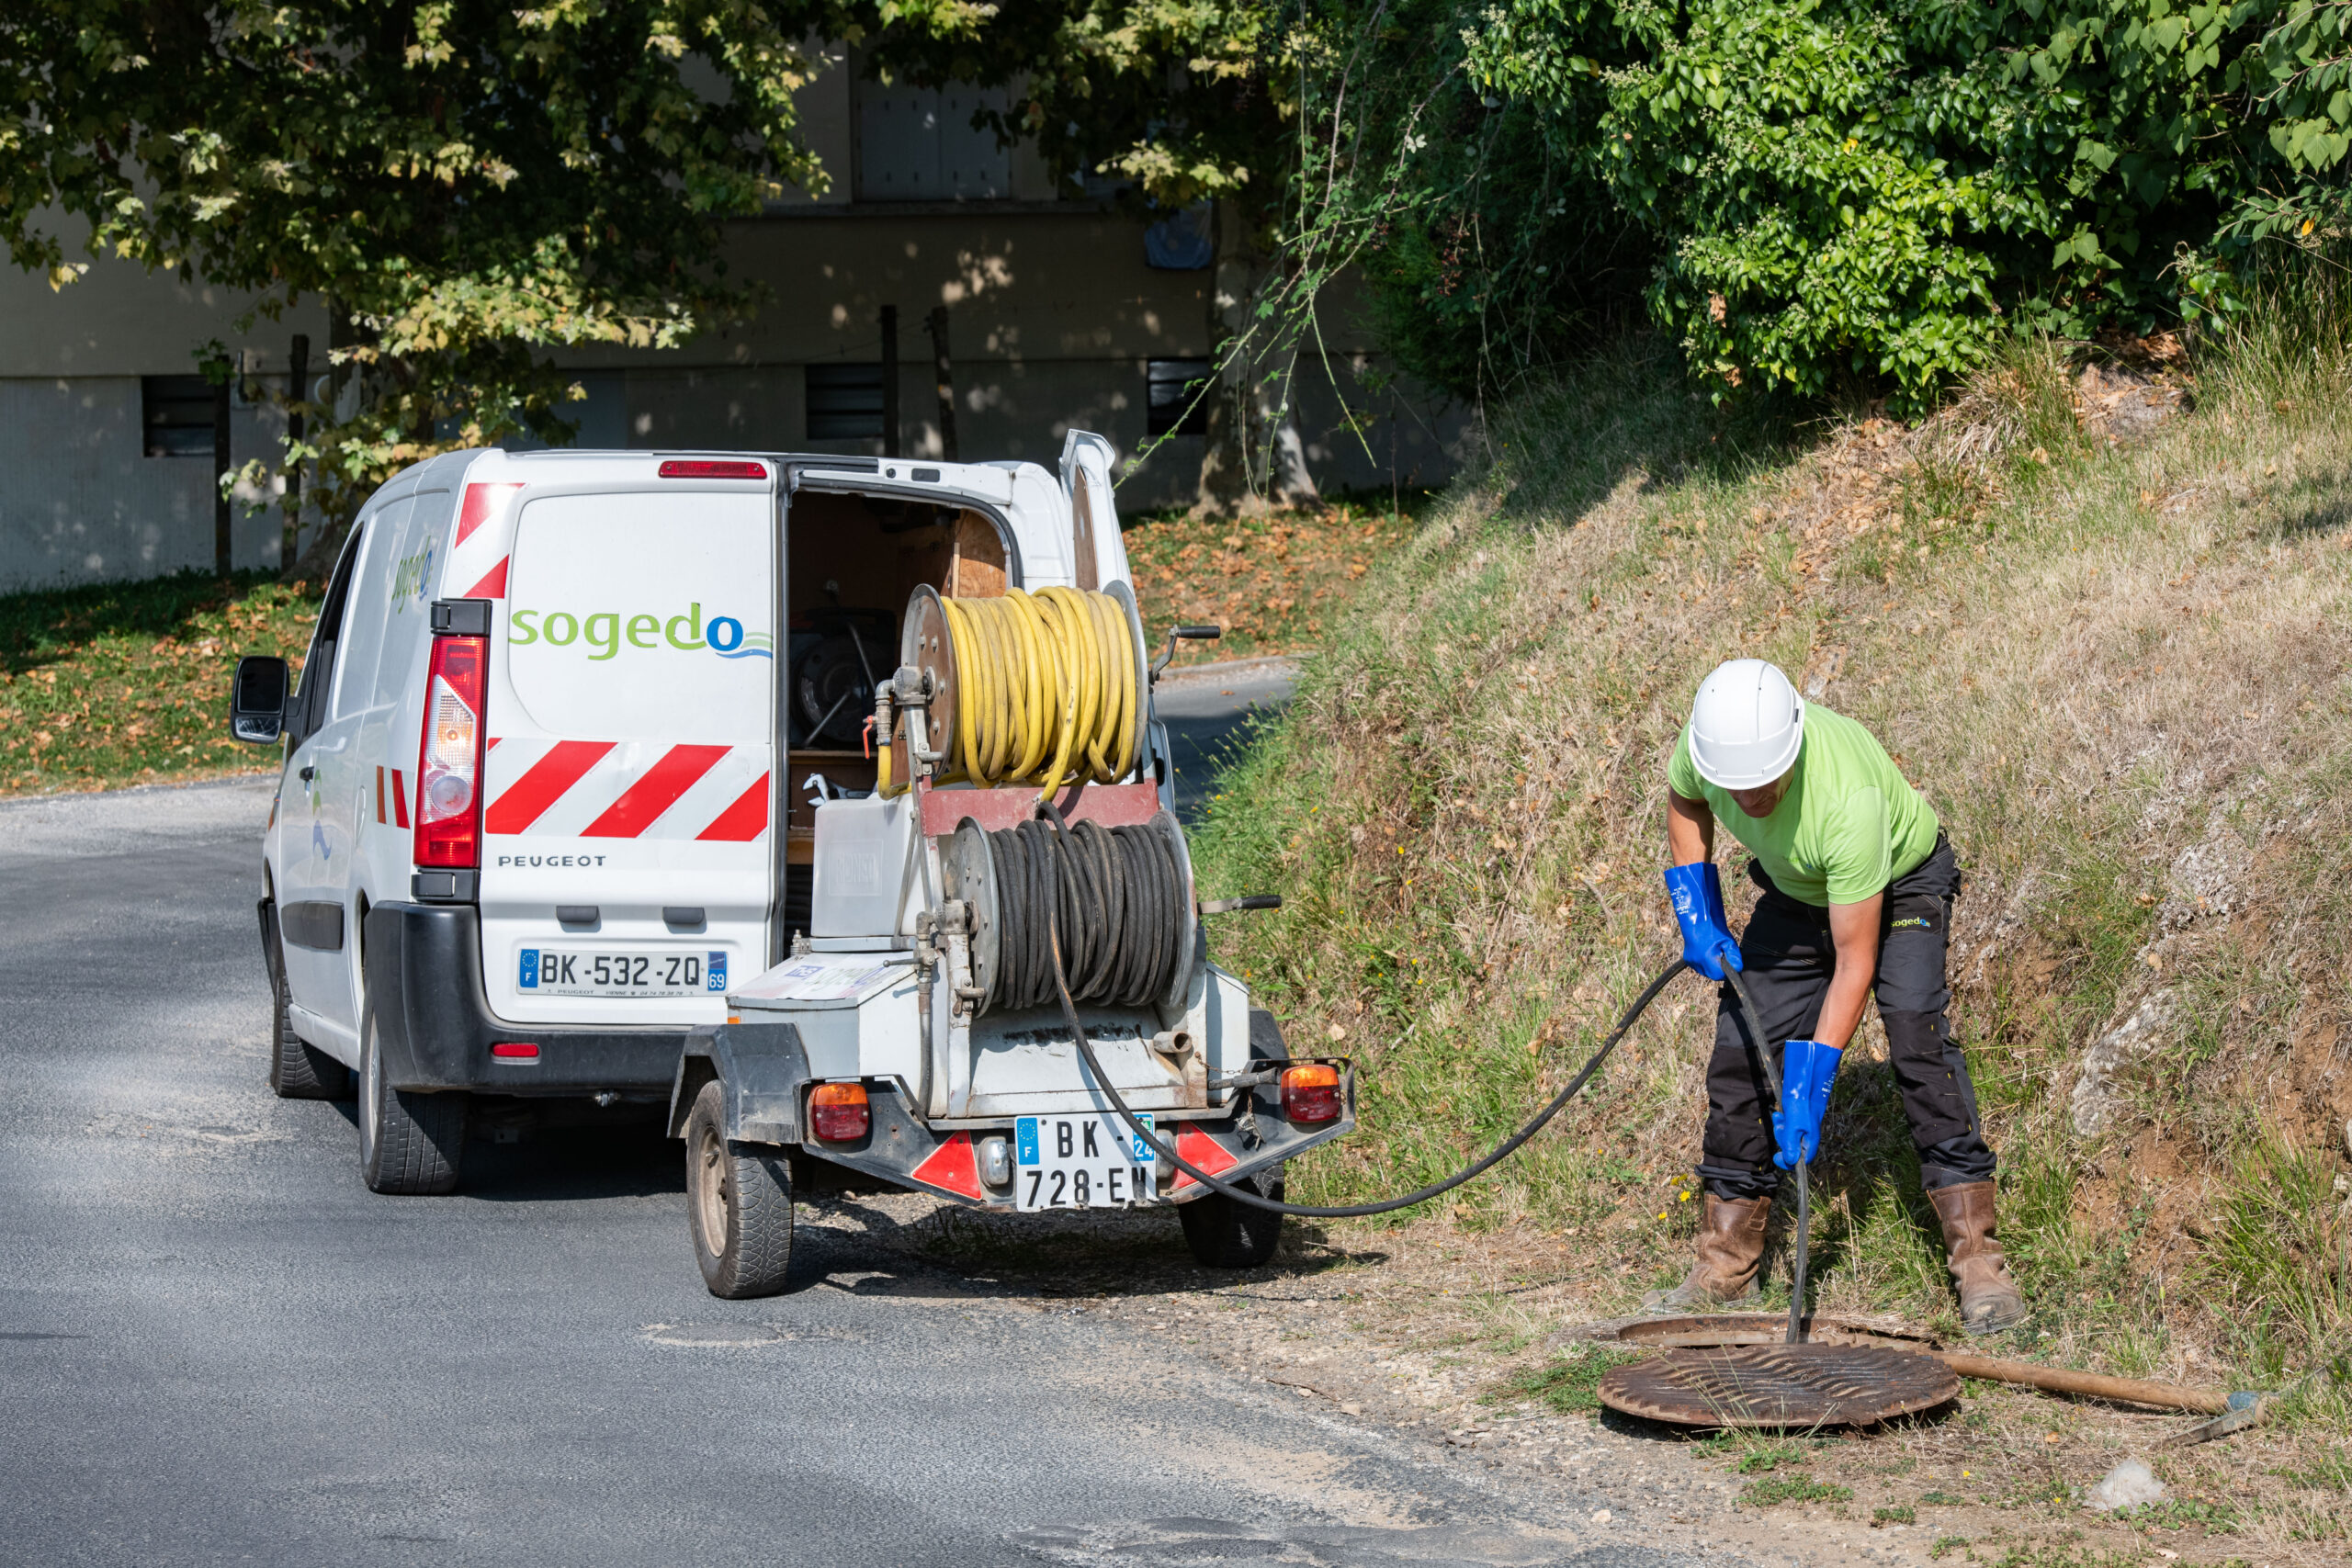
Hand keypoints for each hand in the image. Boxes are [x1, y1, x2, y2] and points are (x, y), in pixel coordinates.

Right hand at [1662, 862, 1743, 980]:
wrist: (1697, 919)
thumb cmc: (1714, 929)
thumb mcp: (1728, 941)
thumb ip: (1734, 957)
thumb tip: (1738, 969)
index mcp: (1706, 959)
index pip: (1719, 975)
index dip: (1726, 971)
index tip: (1729, 962)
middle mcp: (1696, 962)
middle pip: (1712, 974)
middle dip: (1719, 968)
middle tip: (1722, 954)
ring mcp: (1691, 961)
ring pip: (1706, 971)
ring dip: (1712, 966)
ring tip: (1714, 951)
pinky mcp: (1688, 960)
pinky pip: (1700, 966)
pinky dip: (1705, 962)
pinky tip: (1707, 952)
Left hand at [1772, 1038, 1843, 1168]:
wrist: (1812, 1078)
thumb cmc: (1804, 1100)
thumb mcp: (1794, 1122)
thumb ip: (1791, 1142)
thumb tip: (1789, 1161)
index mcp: (1810, 1139)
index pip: (1800, 1160)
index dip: (1787, 1161)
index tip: (1776, 1156)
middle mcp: (1809, 1133)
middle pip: (1793, 1147)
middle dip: (1782, 1138)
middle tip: (1779, 1125)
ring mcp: (1806, 1124)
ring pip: (1790, 1134)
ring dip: (1781, 1127)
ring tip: (1778, 1115)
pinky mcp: (1802, 1114)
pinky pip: (1790, 1123)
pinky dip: (1783, 1119)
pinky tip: (1780, 1110)